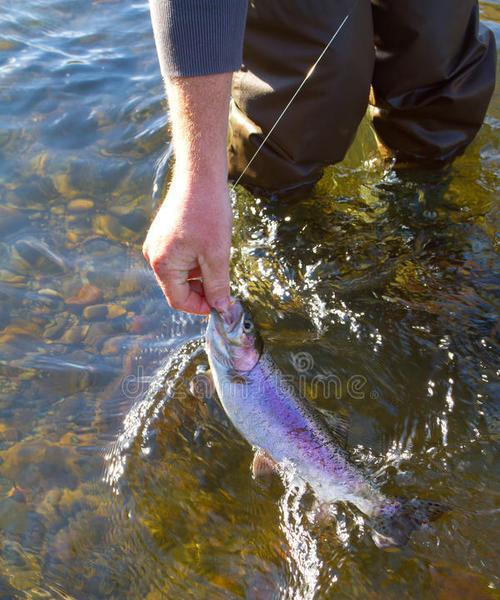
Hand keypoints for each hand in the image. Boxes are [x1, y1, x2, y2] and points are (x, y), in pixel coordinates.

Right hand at [143, 173, 231, 314]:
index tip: (222, 304)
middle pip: (178, 288)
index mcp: (162, 264)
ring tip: (217, 255)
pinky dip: (195, 260)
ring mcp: (157, 243)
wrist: (199, 176)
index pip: (178, 300)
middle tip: (224, 282)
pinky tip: (209, 245)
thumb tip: (221, 309)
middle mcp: (153, 256)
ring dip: (200, 274)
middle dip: (202, 289)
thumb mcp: (217, 256)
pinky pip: (179, 258)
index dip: (201, 307)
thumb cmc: (208, 214)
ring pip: (180, 273)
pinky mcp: (163, 234)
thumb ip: (217, 286)